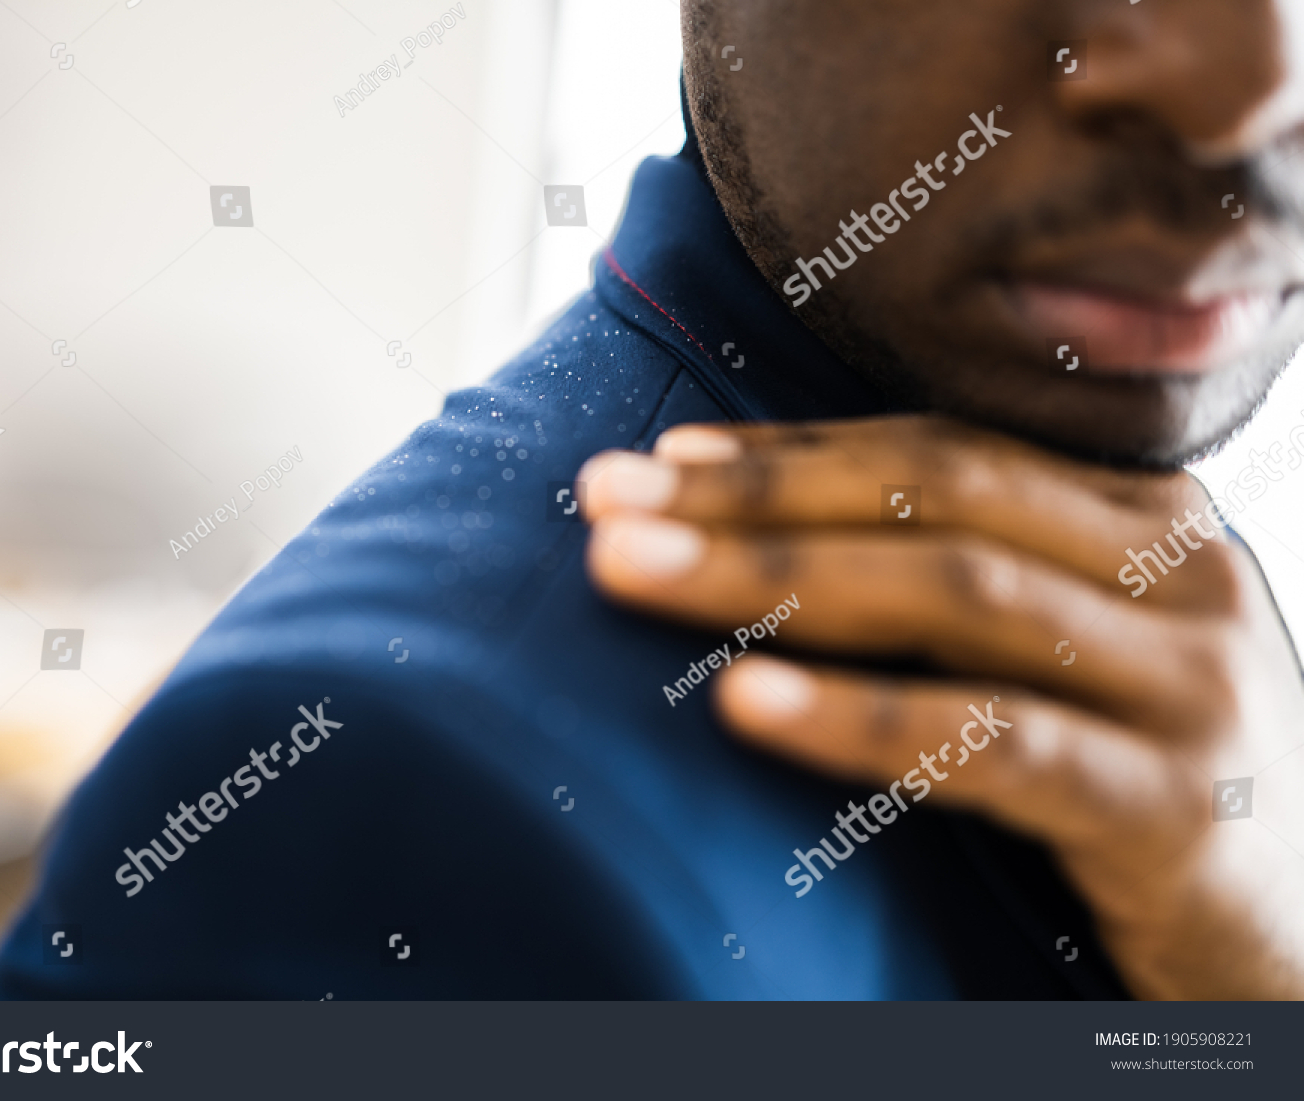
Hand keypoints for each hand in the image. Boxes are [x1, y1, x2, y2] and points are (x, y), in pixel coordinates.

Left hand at [578, 415, 1303, 998]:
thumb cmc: (1155, 782)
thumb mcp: (1073, 659)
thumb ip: (966, 590)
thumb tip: (770, 544)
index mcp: (1141, 517)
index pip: (935, 453)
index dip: (789, 453)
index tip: (660, 461)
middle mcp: (1176, 571)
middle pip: (928, 499)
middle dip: (754, 498)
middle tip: (607, 499)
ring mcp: (1188, 681)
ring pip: (951, 593)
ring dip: (771, 578)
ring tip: (630, 573)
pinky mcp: (1178, 805)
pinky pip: (993, 741)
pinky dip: (859, 718)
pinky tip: (743, 706)